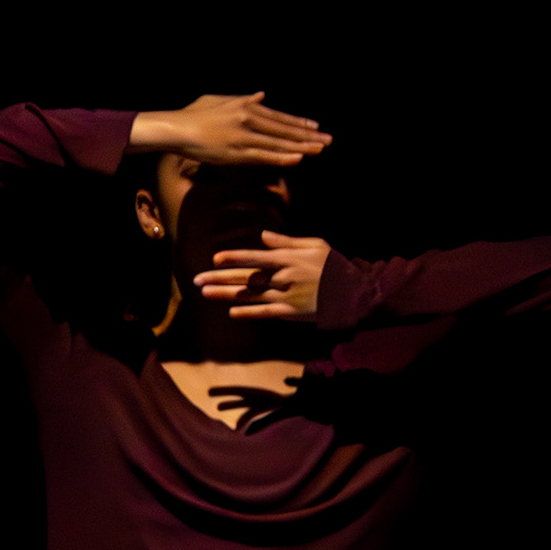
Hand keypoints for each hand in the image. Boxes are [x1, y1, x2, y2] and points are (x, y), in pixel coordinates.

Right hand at [130, 91, 330, 169]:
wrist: (176, 127)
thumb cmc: (195, 114)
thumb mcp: (220, 99)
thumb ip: (243, 98)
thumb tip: (261, 95)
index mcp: (246, 105)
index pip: (279, 116)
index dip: (298, 123)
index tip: (315, 127)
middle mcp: (248, 118)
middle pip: (284, 129)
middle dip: (307, 135)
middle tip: (328, 140)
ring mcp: (244, 136)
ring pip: (278, 142)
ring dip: (300, 147)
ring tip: (319, 150)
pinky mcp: (236, 152)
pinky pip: (264, 156)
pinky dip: (282, 157)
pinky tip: (297, 158)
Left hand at [195, 231, 330, 320]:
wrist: (353, 292)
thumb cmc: (334, 266)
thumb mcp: (314, 245)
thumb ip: (287, 241)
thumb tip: (264, 236)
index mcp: (288, 259)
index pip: (255, 257)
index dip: (234, 258)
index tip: (215, 259)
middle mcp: (284, 277)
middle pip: (246, 277)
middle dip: (220, 278)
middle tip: (197, 280)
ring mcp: (286, 296)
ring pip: (250, 295)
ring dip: (226, 295)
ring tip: (206, 294)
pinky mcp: (291, 313)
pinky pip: (265, 313)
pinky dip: (248, 313)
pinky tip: (231, 313)